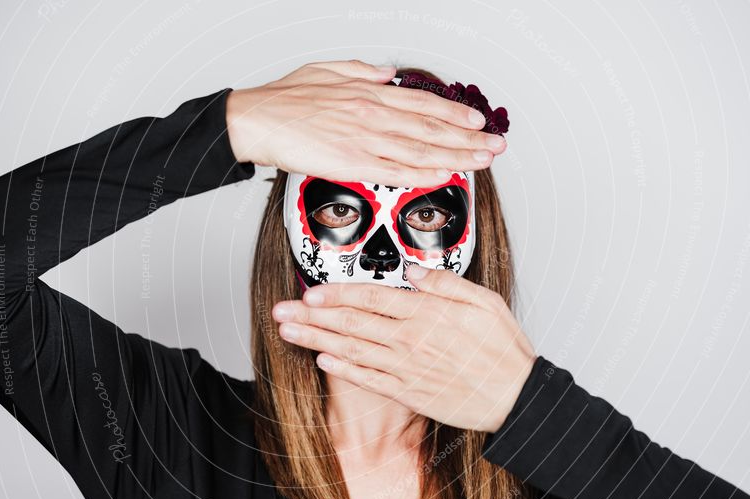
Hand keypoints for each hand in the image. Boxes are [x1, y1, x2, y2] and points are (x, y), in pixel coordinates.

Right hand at [225, 59, 507, 187]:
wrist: (257, 119)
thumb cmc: (285, 99)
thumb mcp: (326, 69)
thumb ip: (361, 71)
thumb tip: (387, 74)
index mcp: (369, 92)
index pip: (423, 104)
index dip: (454, 113)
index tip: (476, 121)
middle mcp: (374, 113)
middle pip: (431, 127)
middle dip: (468, 137)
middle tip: (494, 145)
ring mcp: (366, 139)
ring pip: (421, 148)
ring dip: (456, 155)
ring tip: (481, 161)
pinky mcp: (353, 163)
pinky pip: (397, 170)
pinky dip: (423, 173)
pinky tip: (444, 176)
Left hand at [270, 264, 536, 432]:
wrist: (515, 398)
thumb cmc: (502, 349)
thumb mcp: (484, 301)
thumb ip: (445, 283)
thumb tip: (412, 271)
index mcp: (426, 314)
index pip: (369, 298)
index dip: (335, 294)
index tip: (310, 291)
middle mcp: (408, 340)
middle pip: (350, 323)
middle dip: (311, 316)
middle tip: (282, 311)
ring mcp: (405, 368)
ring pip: (351, 350)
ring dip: (316, 340)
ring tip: (289, 333)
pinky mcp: (408, 392)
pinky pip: (367, 379)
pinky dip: (342, 370)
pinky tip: (322, 361)